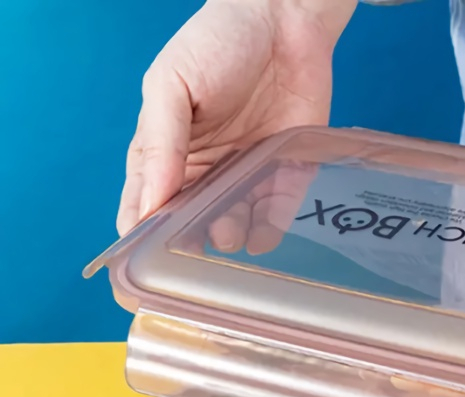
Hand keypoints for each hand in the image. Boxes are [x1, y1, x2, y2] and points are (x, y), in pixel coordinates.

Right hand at [117, 0, 356, 236]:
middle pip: (192, 227)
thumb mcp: (171, 84)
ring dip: (230, 238)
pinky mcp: (286, 177)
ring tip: (230, 230)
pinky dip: (269, 230)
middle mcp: (206, 175)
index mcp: (168, 155)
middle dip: (192, 243)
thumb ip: (160, 143)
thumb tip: (149, 204)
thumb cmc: (218, 43)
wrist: (286, 20)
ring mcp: (247, 179)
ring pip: (235, 228)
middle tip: (198, 242)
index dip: (141, 239)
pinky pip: (276, 216)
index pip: (147, 206)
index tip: (141, 266)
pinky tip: (262, 234)